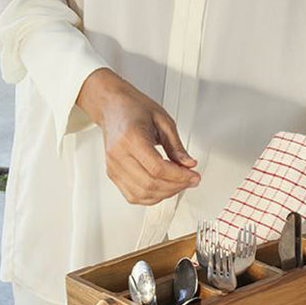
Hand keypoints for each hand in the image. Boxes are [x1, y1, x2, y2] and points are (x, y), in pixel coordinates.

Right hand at [77, 68, 199, 205]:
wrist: (112, 106)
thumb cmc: (133, 108)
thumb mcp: (162, 120)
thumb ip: (176, 146)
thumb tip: (189, 165)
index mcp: (131, 137)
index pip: (157, 169)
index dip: (179, 177)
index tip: (193, 176)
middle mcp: (118, 154)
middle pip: (150, 184)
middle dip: (176, 186)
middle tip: (190, 180)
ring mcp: (113, 166)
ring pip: (142, 194)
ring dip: (165, 194)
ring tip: (178, 184)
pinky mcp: (112, 173)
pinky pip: (133, 196)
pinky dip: (151, 197)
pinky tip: (163, 189)